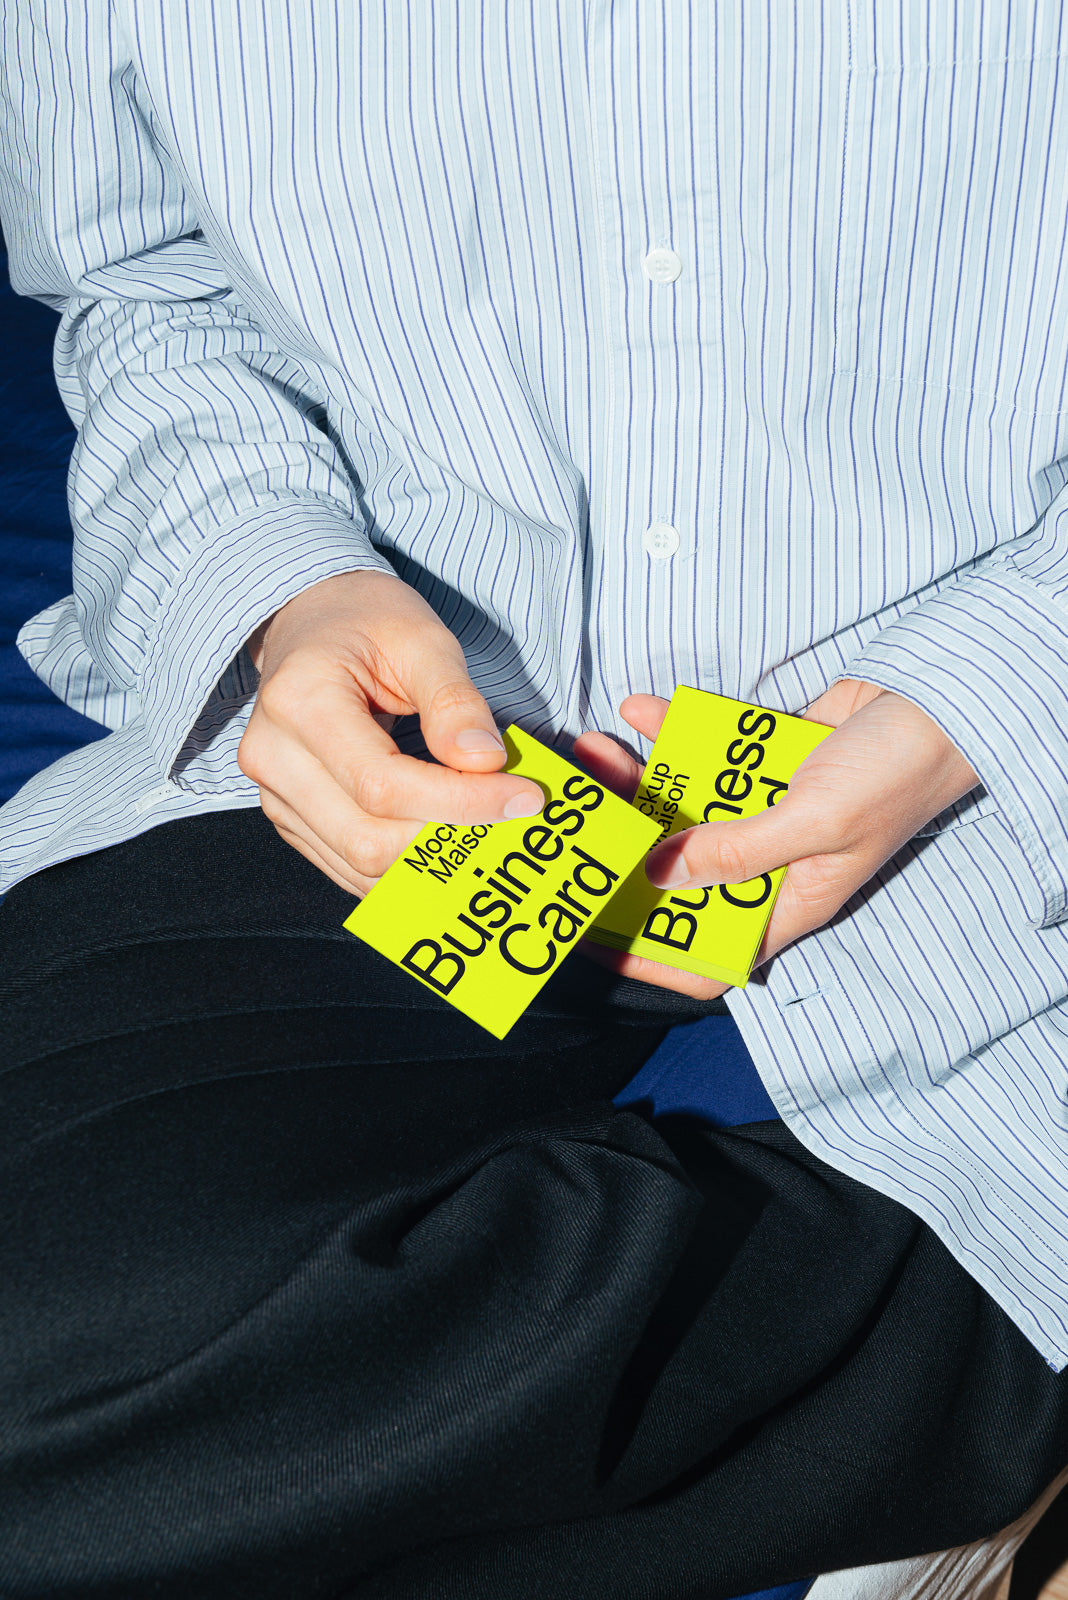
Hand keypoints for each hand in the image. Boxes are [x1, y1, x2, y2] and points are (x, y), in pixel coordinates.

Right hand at [237, 570, 542, 895]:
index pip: (383, 784)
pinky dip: (406, 864)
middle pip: (367, 837)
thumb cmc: (366, 621)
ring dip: (431, 858)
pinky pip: (350, 866)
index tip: (522, 797)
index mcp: (299, 701)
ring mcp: (277, 794)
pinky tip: (446, 837)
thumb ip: (454, 701)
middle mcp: (273, 757)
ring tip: (485, 826)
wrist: (314, 622)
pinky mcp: (292, 817)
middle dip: (448, 837)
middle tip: (510, 814)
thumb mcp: (422, 639)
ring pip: (360, 863)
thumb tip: (485, 762)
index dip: (459, 802)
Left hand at [573, 680, 980, 999]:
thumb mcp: (817, 822)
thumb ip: (738, 850)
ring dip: (635, 782)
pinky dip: (673, 731)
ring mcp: (761, 810)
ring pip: (680, 808)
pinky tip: (642, 708)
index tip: (589, 936)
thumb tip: (659, 873)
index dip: (649, 960)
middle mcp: (766, 863)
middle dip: (622, 852)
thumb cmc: (896, 773)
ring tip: (594, 751)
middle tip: (575, 823)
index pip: (707, 958)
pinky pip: (703, 752)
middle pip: (677, 876)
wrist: (940, 699)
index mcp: (786, 902)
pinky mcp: (761, 760)